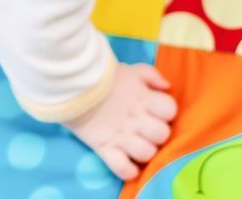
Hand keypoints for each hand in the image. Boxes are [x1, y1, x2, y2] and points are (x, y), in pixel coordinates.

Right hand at [65, 63, 177, 180]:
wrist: (71, 84)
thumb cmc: (103, 76)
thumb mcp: (130, 69)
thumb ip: (151, 74)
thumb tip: (166, 86)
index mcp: (144, 99)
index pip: (169, 110)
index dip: (166, 111)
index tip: (156, 110)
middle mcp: (136, 120)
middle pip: (162, 134)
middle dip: (158, 133)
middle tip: (147, 128)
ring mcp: (121, 136)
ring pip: (147, 153)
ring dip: (146, 151)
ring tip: (137, 144)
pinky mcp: (105, 148)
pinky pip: (122, 168)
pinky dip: (128, 170)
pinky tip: (129, 164)